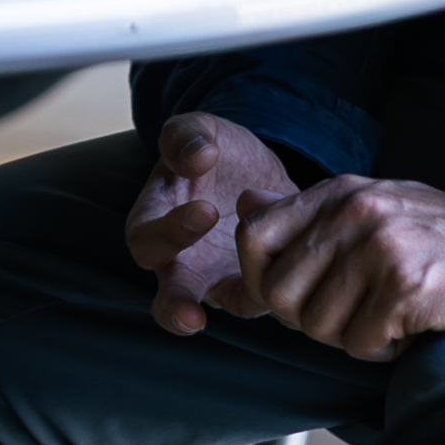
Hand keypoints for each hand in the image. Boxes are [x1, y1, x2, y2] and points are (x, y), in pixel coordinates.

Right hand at [125, 112, 302, 335]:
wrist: (255, 169)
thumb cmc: (214, 151)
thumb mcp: (200, 129)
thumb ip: (187, 135)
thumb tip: (198, 157)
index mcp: (155, 221)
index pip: (146, 240)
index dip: (170, 233)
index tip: (206, 210)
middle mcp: (179, 261)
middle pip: (167, 298)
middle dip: (176, 308)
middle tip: (190, 315)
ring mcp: (215, 280)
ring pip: (219, 315)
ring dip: (239, 309)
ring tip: (260, 301)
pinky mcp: (250, 287)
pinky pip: (258, 303)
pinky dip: (275, 298)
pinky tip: (297, 287)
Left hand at [126, 117, 444, 356]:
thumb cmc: (442, 239)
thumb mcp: (372, 207)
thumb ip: (305, 213)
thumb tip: (241, 211)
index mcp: (339, 192)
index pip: (253, 238)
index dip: (261, 282)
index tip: (293, 299)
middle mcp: (354, 213)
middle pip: (282, 296)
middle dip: (311, 320)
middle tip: (354, 315)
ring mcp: (381, 248)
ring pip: (320, 328)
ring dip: (354, 336)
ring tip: (391, 315)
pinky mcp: (409, 288)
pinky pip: (362, 344)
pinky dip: (385, 348)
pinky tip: (413, 327)